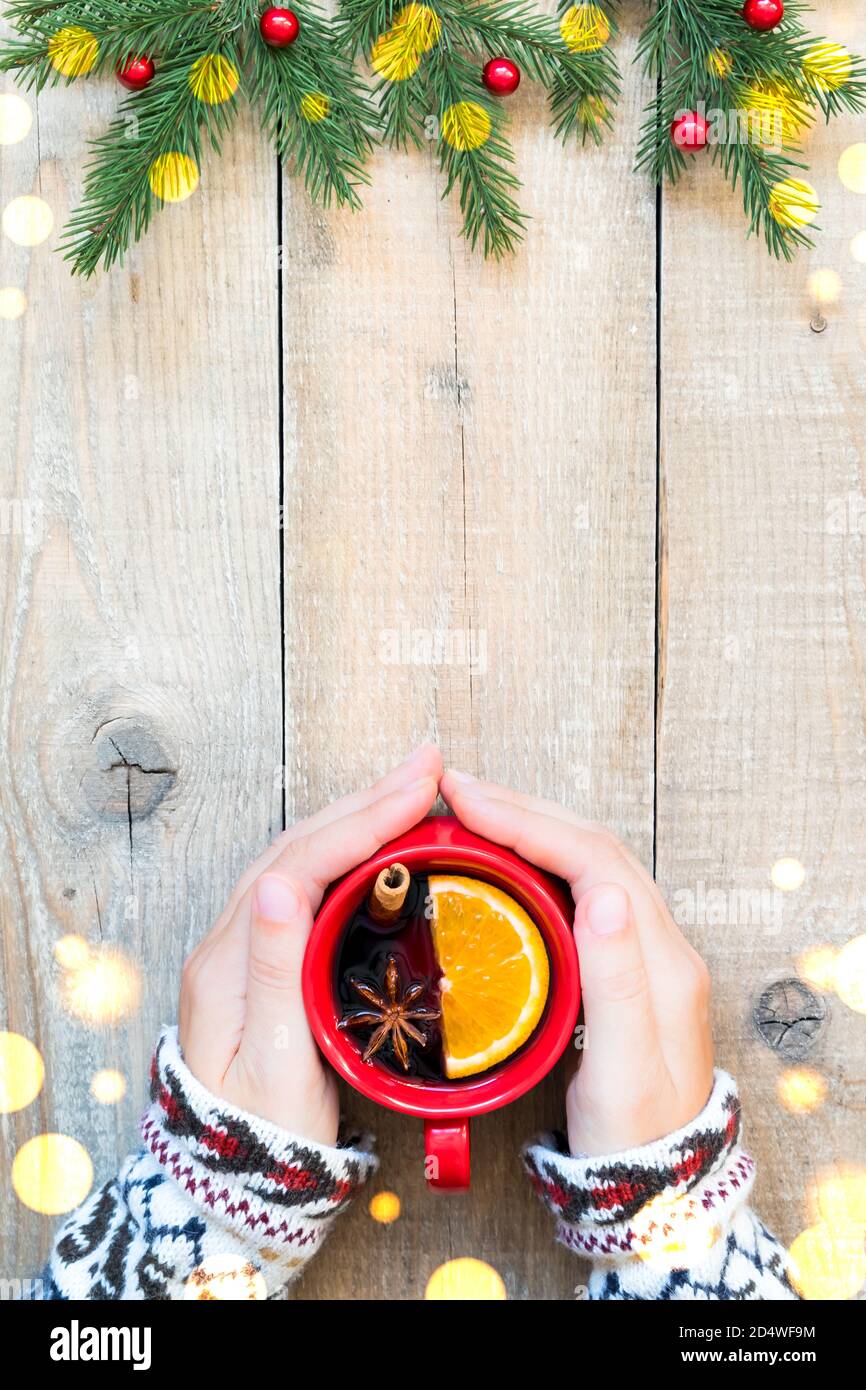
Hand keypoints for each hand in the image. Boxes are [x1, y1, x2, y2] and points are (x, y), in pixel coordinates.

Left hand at [178, 745, 441, 1144]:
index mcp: (230, 961)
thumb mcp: (271, 1062)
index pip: (300, 865)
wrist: (229, 1179)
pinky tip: (381, 838)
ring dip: (356, 815)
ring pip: (302, 857)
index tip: (418, 790)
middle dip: (366, 800)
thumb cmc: (259, 1132)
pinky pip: (307, 882)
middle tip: (427, 766)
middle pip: (300, 846)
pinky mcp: (264, 958)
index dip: (361, 821)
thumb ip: (273, 971)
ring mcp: (244, 945)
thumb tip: (276, 885)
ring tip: (412, 786)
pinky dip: (348, 849)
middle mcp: (230, 940)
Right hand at [440, 771, 713, 1155]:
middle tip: (456, 790)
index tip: (467, 802)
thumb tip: (606, 893)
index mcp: (660, 958)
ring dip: (530, 824)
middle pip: (592, 845)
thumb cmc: (635, 1133)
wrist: (660, 1182)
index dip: (529, 822)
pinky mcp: (623, 962)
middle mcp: (658, 941)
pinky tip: (502, 857)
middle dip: (524, 808)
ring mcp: (642, 948)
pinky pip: (580, 885)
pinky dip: (538, 856)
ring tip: (471, 809)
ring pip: (587, 860)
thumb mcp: (624, 1067)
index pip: (594, 859)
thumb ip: (618, 980)